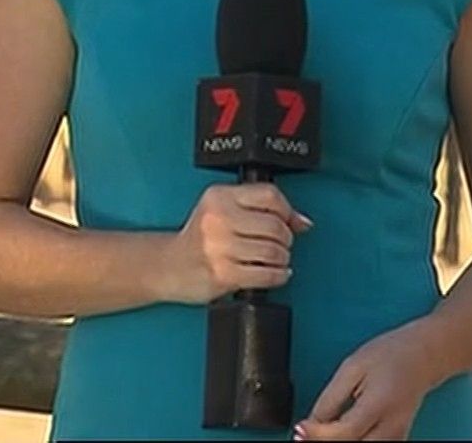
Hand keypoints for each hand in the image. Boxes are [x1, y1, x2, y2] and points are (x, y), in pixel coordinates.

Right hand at [157, 182, 312, 303]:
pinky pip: (267, 275)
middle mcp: (219, 219)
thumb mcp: (222, 209)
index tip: (291, 221)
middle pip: (275, 226)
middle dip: (286, 239)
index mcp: (219, 197)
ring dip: (282, 259)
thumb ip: (260, 209)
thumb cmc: (199, 239)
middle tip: (280, 244)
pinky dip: (278, 275)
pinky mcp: (224, 274)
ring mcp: (220, 248)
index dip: (288, 210)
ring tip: (275, 259)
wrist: (168, 266)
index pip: (269, 195)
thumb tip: (302, 221)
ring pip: (274, 252)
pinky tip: (274, 273)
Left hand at [296, 320, 446, 440]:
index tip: (299, 429)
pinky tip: (338, 435)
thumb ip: (331, 398)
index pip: (343, 433)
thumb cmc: (391, 354)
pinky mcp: (397, 439)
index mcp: (379, 405)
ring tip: (321, 433)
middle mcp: (391, 427)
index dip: (317, 435)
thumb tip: (312, 423)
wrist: (425, 355)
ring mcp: (397, 436)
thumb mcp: (354, 367)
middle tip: (304, 436)